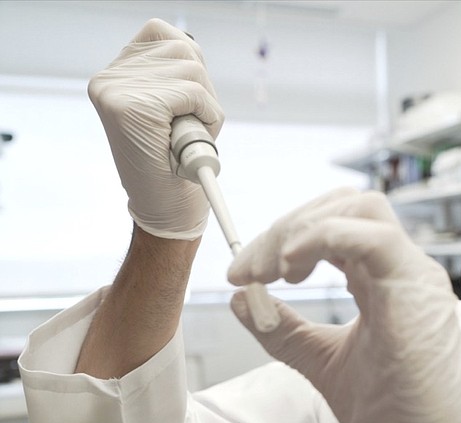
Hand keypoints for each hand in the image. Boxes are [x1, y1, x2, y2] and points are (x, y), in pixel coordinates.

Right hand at [88, 18, 223, 239]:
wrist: (166, 209)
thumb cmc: (173, 161)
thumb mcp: (170, 107)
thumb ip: (171, 73)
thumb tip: (190, 46)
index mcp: (113, 74)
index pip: (161, 32)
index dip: (190, 64)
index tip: (187, 99)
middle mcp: (109, 78)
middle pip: (183, 49)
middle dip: (202, 87)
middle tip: (190, 125)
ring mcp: (117, 91)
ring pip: (193, 69)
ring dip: (206, 104)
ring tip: (187, 134)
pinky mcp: (134, 107)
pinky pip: (195, 92)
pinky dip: (207, 115)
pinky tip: (191, 138)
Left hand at [227, 188, 460, 422]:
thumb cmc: (393, 411)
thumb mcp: (322, 361)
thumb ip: (285, 330)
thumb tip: (240, 300)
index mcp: (383, 278)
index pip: (335, 226)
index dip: (286, 236)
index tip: (244, 271)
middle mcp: (400, 267)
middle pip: (344, 206)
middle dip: (288, 225)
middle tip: (249, 267)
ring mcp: (412, 272)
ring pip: (360, 208)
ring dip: (302, 227)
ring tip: (273, 268)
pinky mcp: (415, 286)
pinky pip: (372, 236)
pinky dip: (324, 237)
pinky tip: (291, 264)